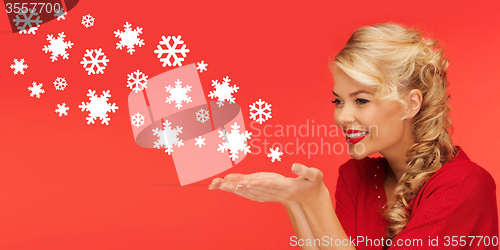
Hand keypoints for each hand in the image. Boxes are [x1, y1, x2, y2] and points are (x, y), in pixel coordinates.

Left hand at [208, 163, 327, 204]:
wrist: (310, 198)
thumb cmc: (313, 184)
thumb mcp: (315, 176)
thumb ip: (306, 170)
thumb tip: (294, 165)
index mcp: (285, 187)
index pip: (268, 184)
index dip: (255, 183)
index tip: (243, 183)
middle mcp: (273, 192)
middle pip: (252, 188)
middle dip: (235, 185)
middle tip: (219, 183)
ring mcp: (269, 194)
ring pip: (247, 191)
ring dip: (232, 188)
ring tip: (216, 184)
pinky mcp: (266, 193)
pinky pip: (249, 192)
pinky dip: (238, 189)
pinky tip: (227, 186)